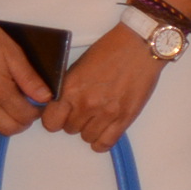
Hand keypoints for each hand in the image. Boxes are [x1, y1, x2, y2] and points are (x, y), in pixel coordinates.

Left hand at [41, 22, 164, 152]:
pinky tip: (103, 132)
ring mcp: (106, 113)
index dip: (54, 119)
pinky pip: (106, 143)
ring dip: (89, 130)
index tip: (60, 114)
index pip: (50, 121)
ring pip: (87, 137)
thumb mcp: (79, 67)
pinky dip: (101, 142)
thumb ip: (68, 88)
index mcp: (71, 89)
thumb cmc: (110, 50)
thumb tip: (61, 105)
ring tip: (97, 118)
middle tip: (83, 111)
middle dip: (74, 121)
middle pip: (69, 130)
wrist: (139, 46)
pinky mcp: (125, 118)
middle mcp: (86, 104)